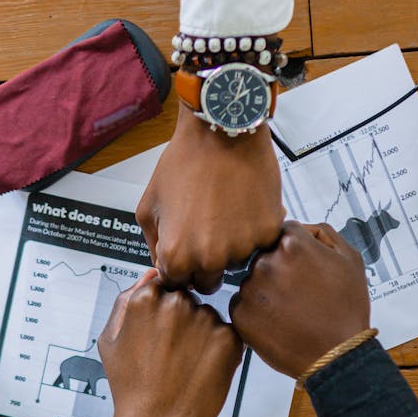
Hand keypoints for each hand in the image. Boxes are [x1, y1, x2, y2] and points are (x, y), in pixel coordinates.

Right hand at [98, 268, 243, 416]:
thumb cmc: (130, 386)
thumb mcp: (110, 339)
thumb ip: (125, 299)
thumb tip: (151, 273)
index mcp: (144, 298)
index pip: (163, 284)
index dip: (162, 311)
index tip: (160, 333)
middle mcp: (176, 303)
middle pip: (187, 298)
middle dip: (182, 321)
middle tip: (170, 356)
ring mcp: (204, 320)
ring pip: (207, 316)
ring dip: (201, 335)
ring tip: (184, 366)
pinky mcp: (228, 339)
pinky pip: (227, 334)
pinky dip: (218, 350)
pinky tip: (200, 371)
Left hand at [137, 104, 284, 293]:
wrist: (221, 132)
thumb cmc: (183, 163)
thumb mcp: (150, 205)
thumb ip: (154, 244)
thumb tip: (163, 268)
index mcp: (177, 256)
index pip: (178, 284)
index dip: (180, 268)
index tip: (186, 251)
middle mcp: (210, 259)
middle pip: (209, 282)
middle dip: (205, 264)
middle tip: (207, 232)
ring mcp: (242, 249)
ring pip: (236, 264)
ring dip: (231, 247)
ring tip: (226, 212)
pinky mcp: (268, 234)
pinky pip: (260, 244)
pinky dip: (253, 231)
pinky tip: (244, 206)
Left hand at [229, 221, 369, 378]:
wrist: (336, 355)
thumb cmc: (347, 307)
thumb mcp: (350, 258)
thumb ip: (322, 232)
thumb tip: (300, 226)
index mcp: (292, 243)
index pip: (283, 234)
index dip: (296, 252)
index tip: (305, 269)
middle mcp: (266, 261)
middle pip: (265, 255)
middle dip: (279, 269)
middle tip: (299, 294)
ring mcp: (250, 288)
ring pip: (252, 280)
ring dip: (266, 290)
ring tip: (290, 310)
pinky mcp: (240, 314)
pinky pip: (242, 304)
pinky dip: (256, 311)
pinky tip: (277, 322)